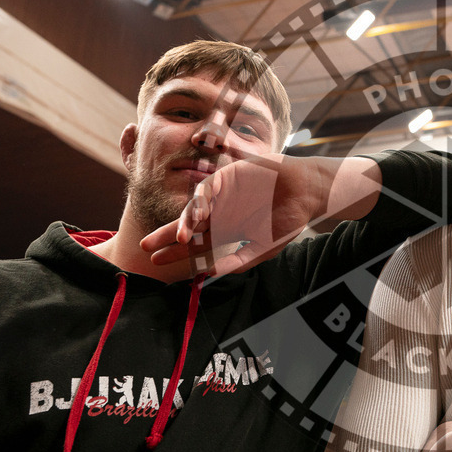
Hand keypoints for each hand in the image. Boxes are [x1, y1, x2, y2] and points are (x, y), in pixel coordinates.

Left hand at [140, 155, 380, 274]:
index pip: (195, 244)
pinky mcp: (226, 177)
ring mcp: (222, 195)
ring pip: (193, 209)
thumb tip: (209, 274)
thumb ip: (238, 261)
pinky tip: (195, 218)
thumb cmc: (287, 220)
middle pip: (187, 227)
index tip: (157, 262)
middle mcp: (220, 213)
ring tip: (175, 238)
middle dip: (167, 238)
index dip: (176, 253)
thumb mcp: (262, 248)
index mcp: (226, 230)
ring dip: (182, 223)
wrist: (305, 192)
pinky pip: (207, 190)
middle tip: (147, 248)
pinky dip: (200, 203)